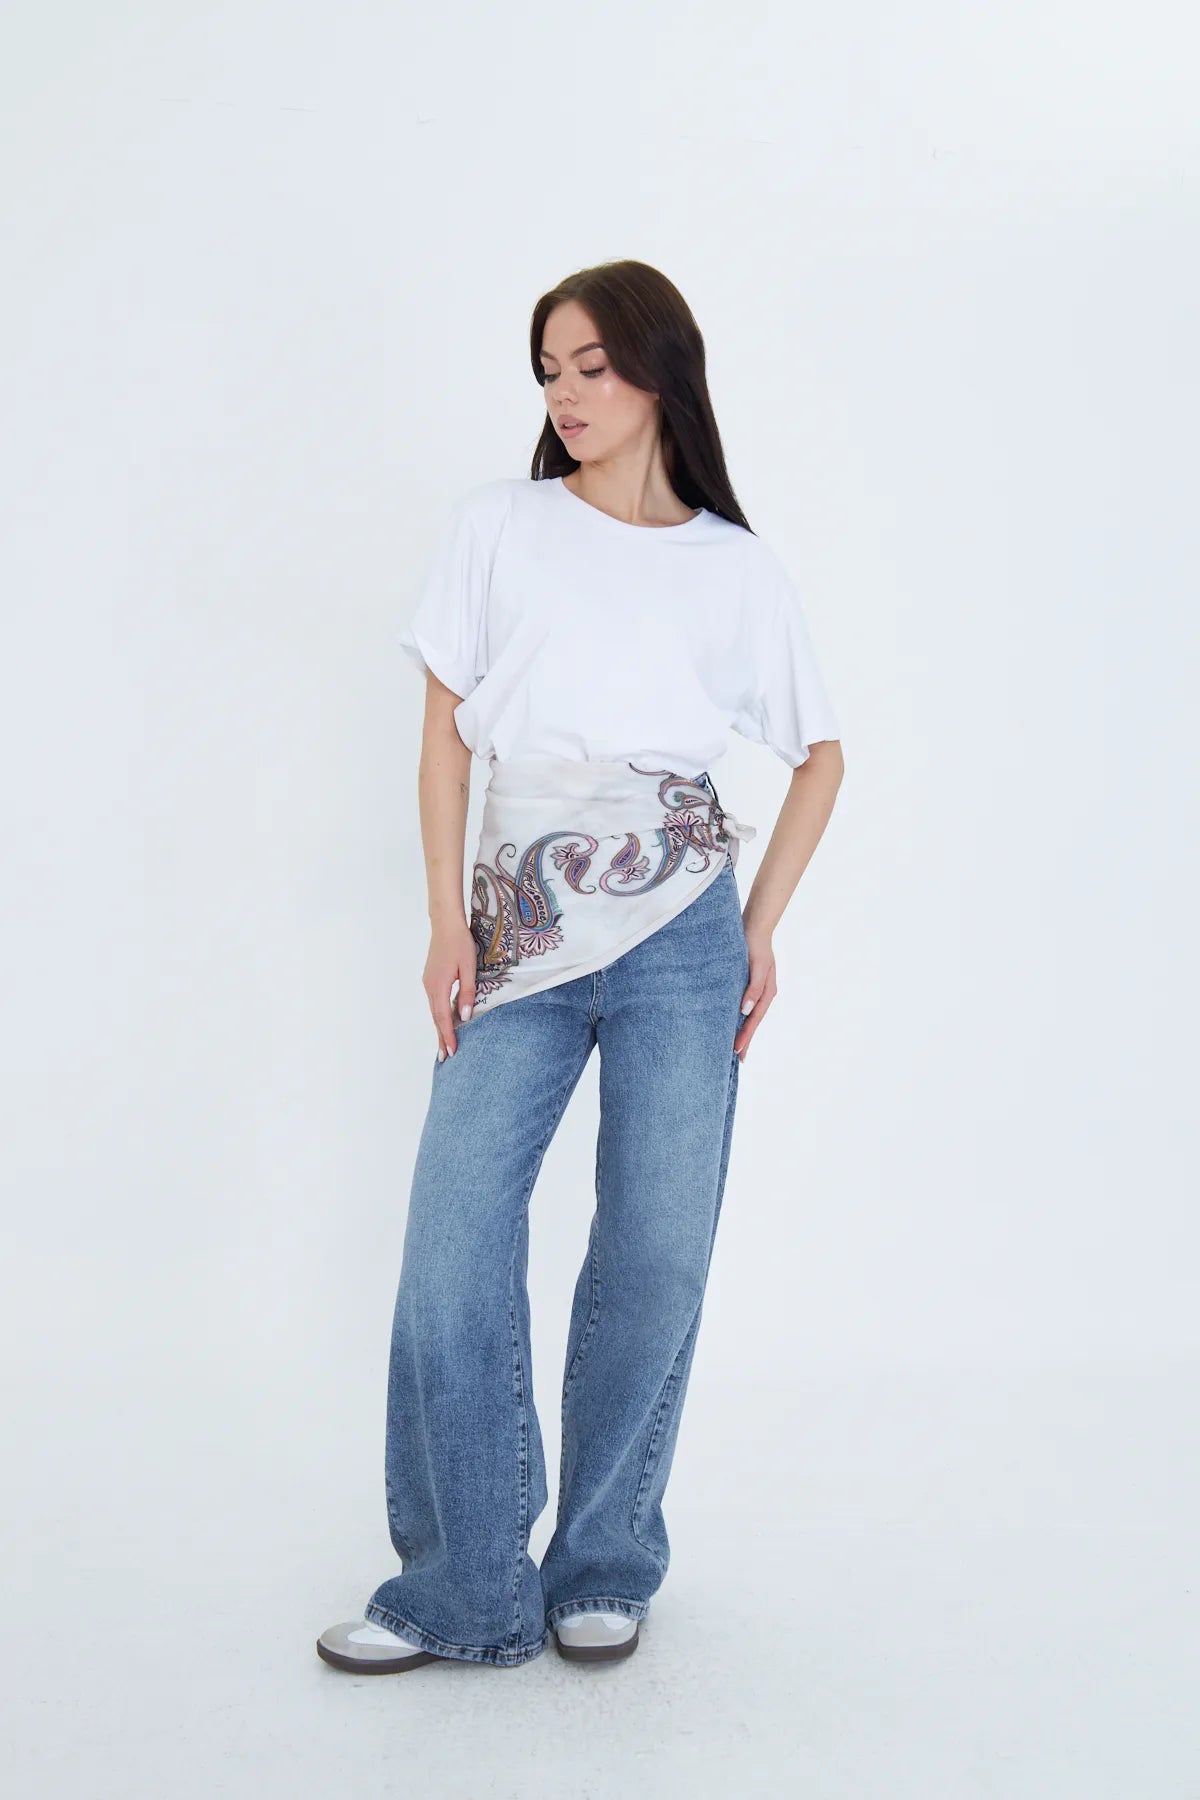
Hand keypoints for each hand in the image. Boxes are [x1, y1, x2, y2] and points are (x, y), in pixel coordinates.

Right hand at [424, 923, 477, 1059]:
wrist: (445, 924)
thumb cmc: (460, 943)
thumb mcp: (469, 968)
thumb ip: (467, 993)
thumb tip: (465, 1016)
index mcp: (438, 986)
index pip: (443, 1017)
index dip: (448, 1036)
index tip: (452, 1052)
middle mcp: (429, 987)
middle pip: (436, 1018)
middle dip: (441, 1038)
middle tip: (445, 1058)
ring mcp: (428, 982)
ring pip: (434, 1011)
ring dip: (439, 1028)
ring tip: (444, 1045)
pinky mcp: (431, 978)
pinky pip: (434, 1002)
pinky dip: (438, 1016)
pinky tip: (443, 1022)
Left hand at [734, 925, 776, 1061]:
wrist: (755, 926)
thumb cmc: (755, 944)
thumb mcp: (756, 966)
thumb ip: (752, 988)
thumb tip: (745, 1011)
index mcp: (767, 992)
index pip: (754, 1019)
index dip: (746, 1036)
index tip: (737, 1051)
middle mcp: (763, 993)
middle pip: (753, 1021)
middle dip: (746, 1039)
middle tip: (737, 1059)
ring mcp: (756, 988)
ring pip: (749, 1014)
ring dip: (742, 1029)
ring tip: (734, 1046)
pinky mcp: (748, 982)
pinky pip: (744, 1004)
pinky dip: (738, 1015)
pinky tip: (732, 1021)